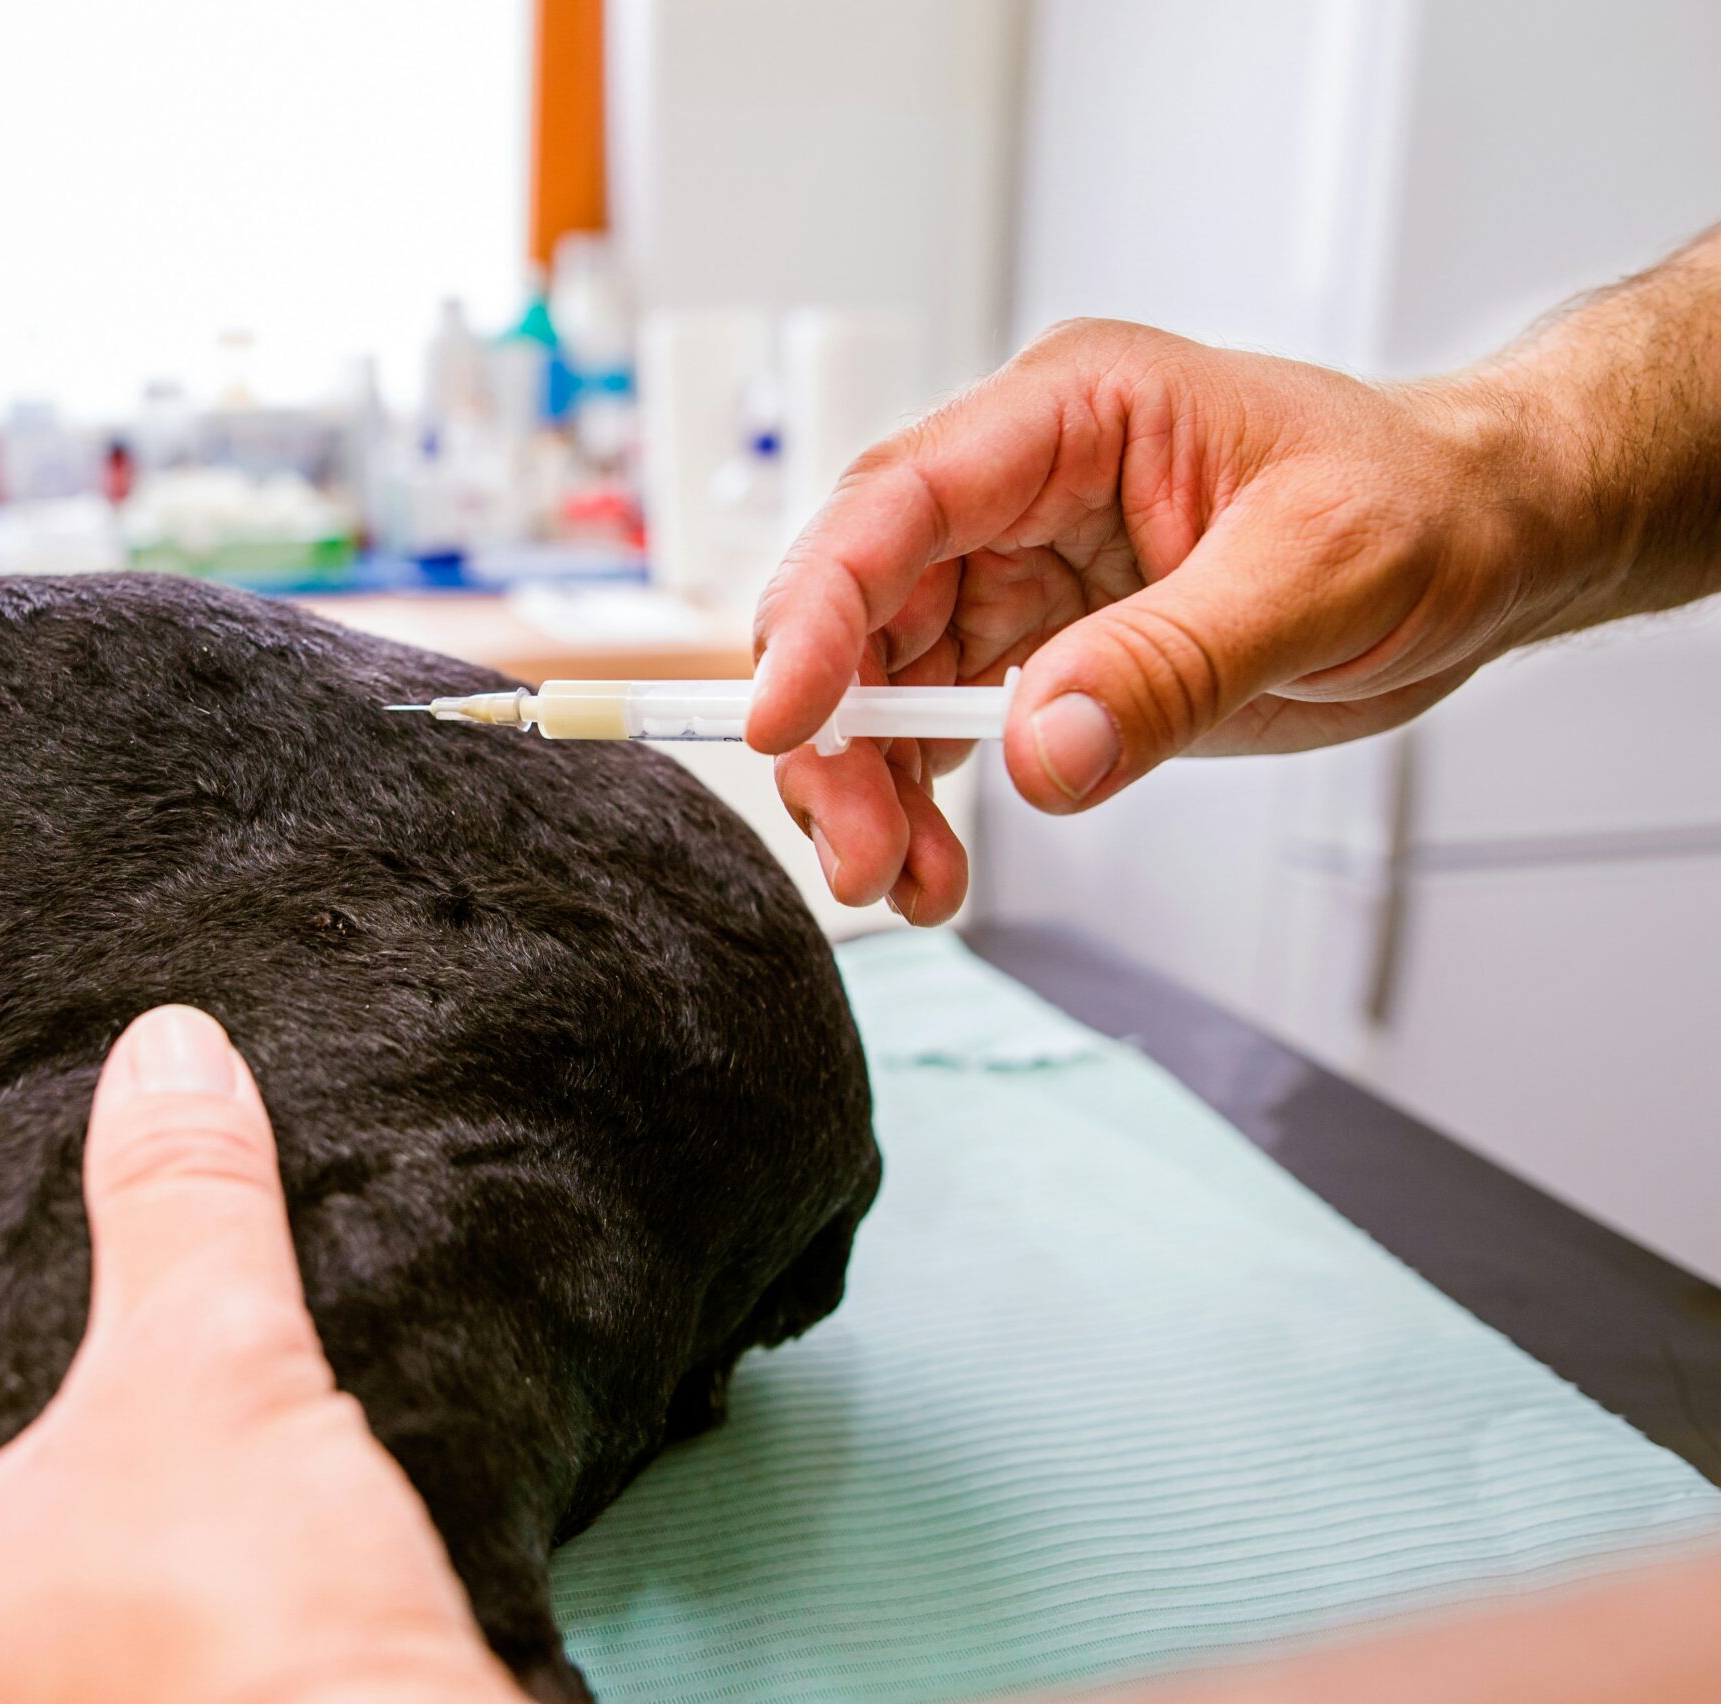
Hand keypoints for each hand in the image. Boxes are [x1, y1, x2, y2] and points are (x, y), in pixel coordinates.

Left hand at [0, 1006, 524, 1703]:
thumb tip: (169, 1044)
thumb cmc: (240, 1634)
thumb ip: (177, 1201)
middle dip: (10, 1540)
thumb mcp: (214, 1370)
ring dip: (51, 1639)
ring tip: (171, 1592)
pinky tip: (197, 1673)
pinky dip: (96, 1693)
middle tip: (128, 1501)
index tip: (73, 1418)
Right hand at [746, 318, 1567, 920]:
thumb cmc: (1426, 509)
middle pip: (861, 604)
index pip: (898, 502)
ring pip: (882, 679)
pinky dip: (923, 803)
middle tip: (860, 851)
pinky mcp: (1039, 644)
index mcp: (1071, 413)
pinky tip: (937, 866)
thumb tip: (1040, 752)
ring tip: (906, 882)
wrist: (1488, 541)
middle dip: (839, 736)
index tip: (787, 719)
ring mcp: (1019, 566)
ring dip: (873, 787)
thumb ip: (1172, 664)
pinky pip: (941, 726)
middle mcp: (1020, 483)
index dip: (819, 609)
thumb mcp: (1323, 578)